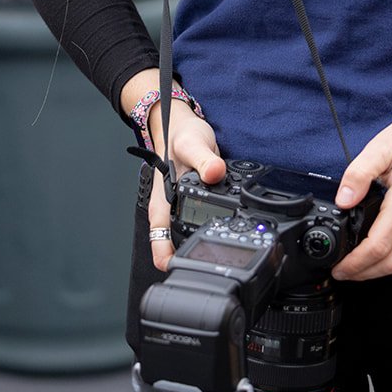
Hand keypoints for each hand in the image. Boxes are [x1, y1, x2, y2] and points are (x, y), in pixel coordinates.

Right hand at [146, 102, 226, 272]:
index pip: (161, 244)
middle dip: (194, 258)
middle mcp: (170, 210)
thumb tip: (214, 172)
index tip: (190, 267)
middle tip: (218, 263)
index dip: (172, 261)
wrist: (183, 125)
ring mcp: (182, 209)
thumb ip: (204, 159)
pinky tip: (229, 230)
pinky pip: (203, 223)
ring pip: (190, 237)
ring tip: (226, 250)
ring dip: (204, 245)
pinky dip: (213, 229)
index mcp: (163, 203)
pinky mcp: (197, 203)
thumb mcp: (193, 144)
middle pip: (176, 248)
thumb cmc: (181, 134)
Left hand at [329, 97, 391, 281]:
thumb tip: (343, 200)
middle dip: (363, 274)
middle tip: (343, 273)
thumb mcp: (383, 146)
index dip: (355, 263)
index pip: (377, 246)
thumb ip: (359, 174)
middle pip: (391, 263)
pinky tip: (382, 253)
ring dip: (379, 270)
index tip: (339, 267)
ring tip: (358, 267)